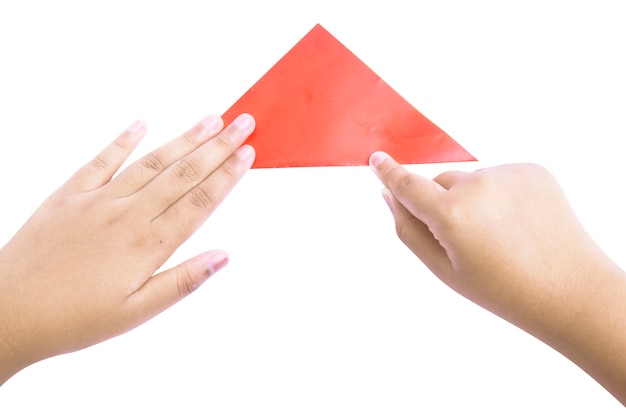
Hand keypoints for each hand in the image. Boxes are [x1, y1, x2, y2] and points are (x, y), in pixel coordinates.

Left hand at [0, 114, 255, 383]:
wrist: (7, 311)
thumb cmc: (72, 318)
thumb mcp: (135, 312)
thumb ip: (181, 281)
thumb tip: (222, 257)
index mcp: (146, 244)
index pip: (198, 202)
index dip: (227, 176)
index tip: (248, 154)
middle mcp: (126, 214)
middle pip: (182, 173)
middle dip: (218, 146)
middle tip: (243, 122)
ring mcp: (97, 200)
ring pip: (150, 162)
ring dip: (184, 139)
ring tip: (211, 120)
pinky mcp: (69, 195)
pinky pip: (101, 160)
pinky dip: (122, 140)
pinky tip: (141, 124)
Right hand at [369, 151, 625, 403]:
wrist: (570, 290)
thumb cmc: (504, 288)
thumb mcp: (444, 269)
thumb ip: (409, 229)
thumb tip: (390, 196)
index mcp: (452, 214)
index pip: (408, 184)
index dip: (390, 172)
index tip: (377, 160)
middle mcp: (478, 185)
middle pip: (442, 183)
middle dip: (444, 203)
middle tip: (469, 239)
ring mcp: (508, 174)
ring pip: (471, 179)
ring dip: (475, 199)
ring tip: (501, 234)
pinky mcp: (532, 169)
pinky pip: (500, 175)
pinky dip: (501, 194)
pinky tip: (518, 222)